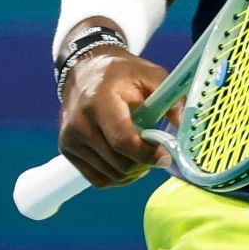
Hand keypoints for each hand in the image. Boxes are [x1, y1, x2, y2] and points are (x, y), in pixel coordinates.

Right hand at [57, 49, 171, 186]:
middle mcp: (79, 122)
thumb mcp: (149, 74)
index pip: (122, 140)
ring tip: (142, 154)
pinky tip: (128, 162)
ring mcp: (70, 139)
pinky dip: (117, 178)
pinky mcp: (67, 150)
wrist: (85, 69)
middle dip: (144, 163)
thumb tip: (181, 124)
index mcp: (100, 101)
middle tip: (157, 153)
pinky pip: (98, 180)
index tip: (166, 156)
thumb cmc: (121, 73)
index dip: (147, 154)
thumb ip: (170, 97)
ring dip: (133, 171)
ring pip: (110, 175)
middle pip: (118, 163)